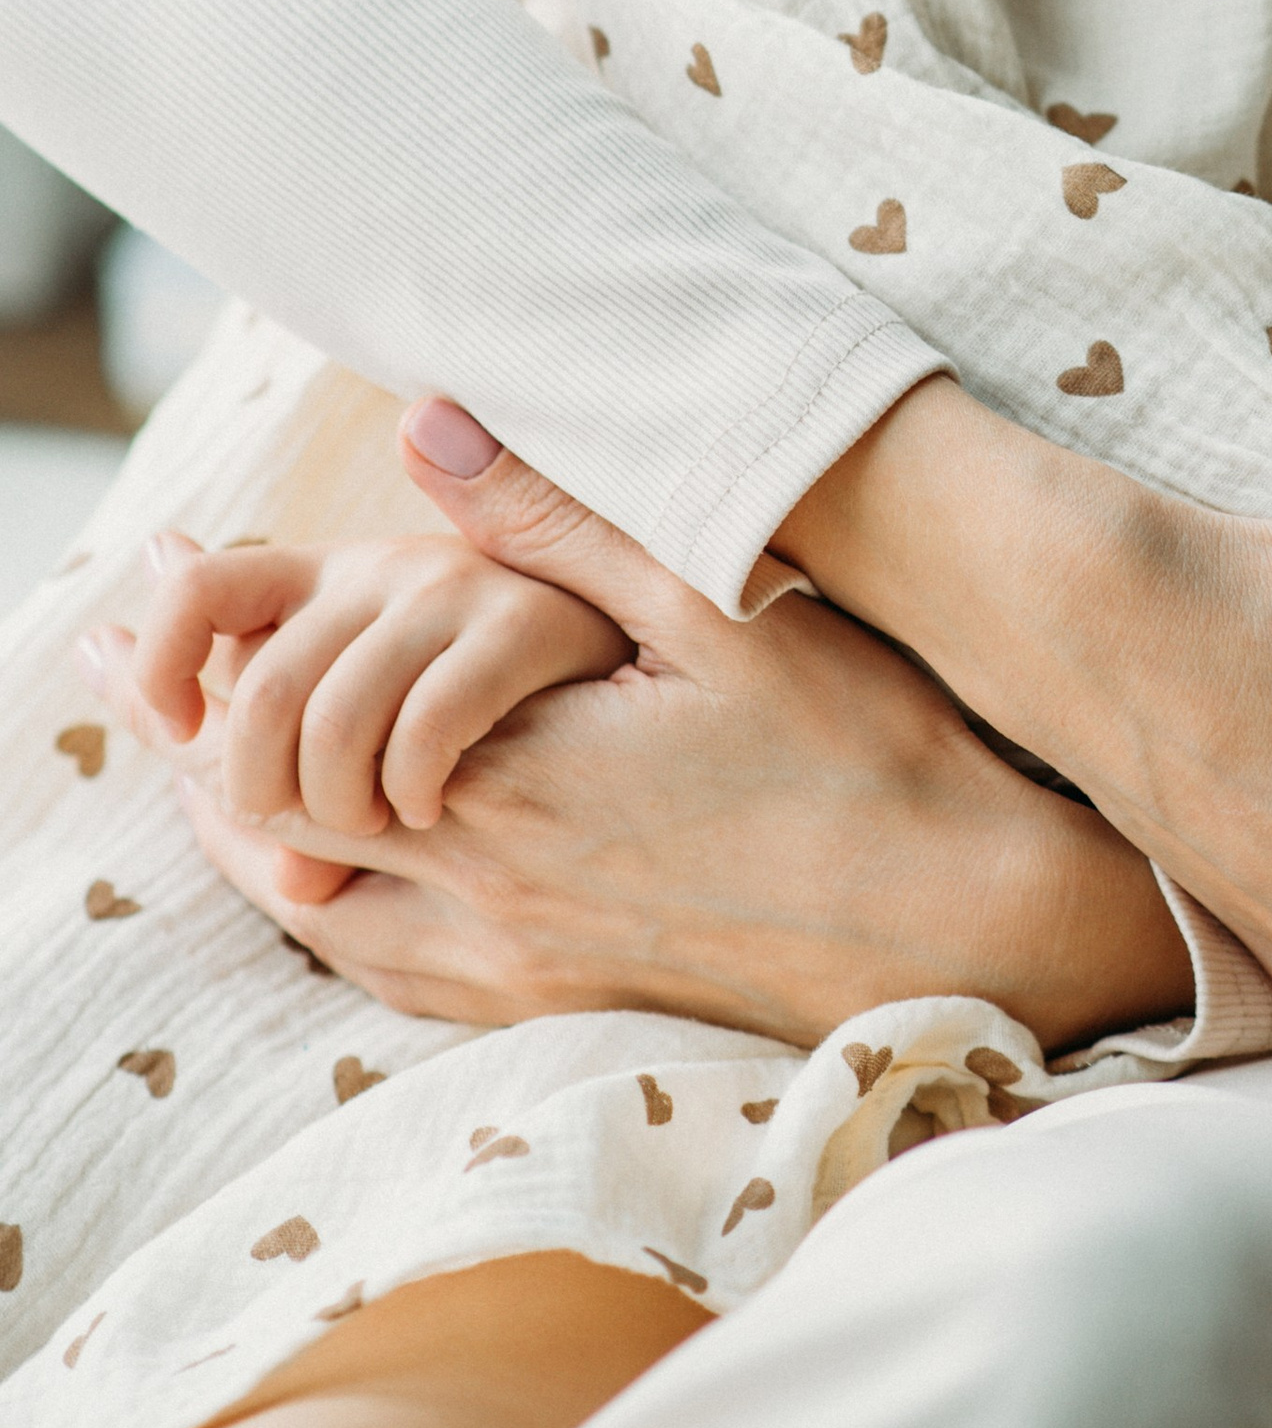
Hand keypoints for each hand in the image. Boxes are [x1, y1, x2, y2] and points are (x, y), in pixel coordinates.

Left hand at [83, 417, 1189, 1053]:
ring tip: (202, 759)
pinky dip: (327, 907)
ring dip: (249, 827)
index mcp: (506, 785)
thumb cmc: (867, 751)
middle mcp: (487, 891)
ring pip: (316, 907)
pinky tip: (331, 869)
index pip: (292, 725)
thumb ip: (561, 516)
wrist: (972, 920)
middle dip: (202, 733)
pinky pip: (388, 973)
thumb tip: (430, 425)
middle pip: (274, 822)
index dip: (218, 651)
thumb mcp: (720, 600)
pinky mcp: (564, 1002)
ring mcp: (521, 964)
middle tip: (145, 656)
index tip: (171, 578)